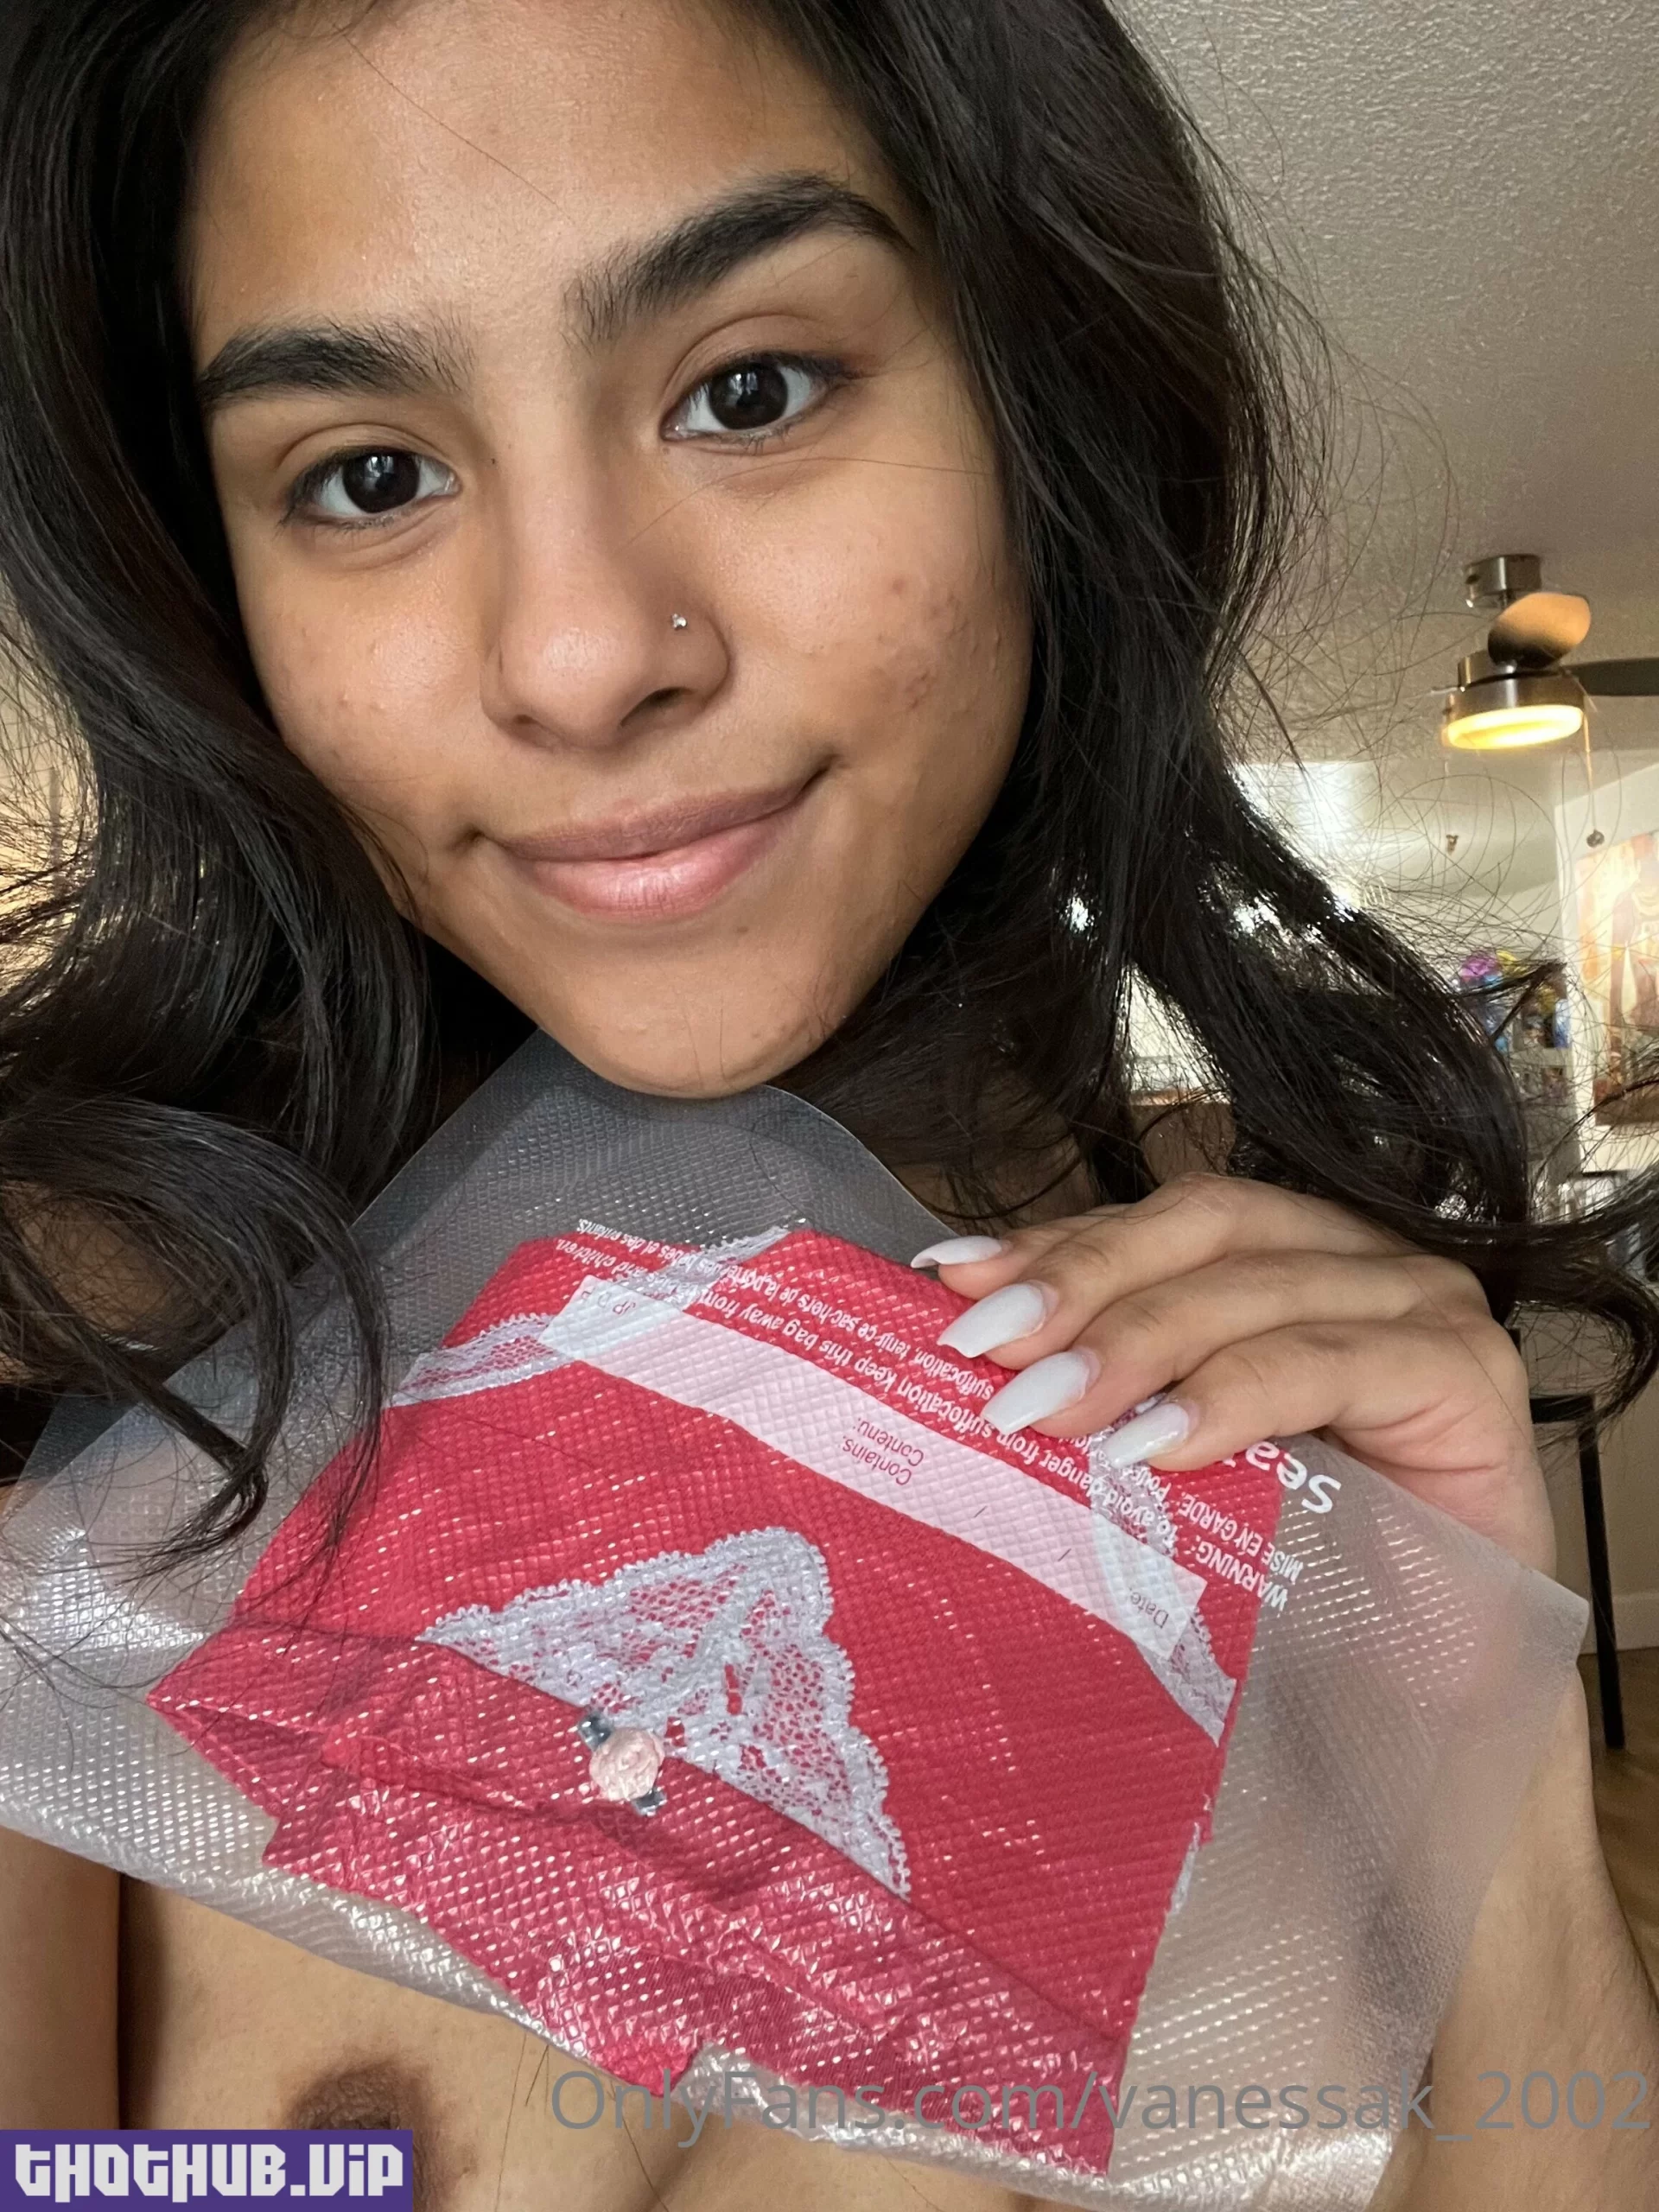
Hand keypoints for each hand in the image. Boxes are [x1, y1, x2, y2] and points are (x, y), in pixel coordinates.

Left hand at [913, 1174, 1555, 1575]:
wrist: (1429, 1700)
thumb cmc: (1295, 1580)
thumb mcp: (1178, 1469)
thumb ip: (1107, 1401)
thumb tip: (971, 1361)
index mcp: (1285, 1258)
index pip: (1159, 1222)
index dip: (1057, 1242)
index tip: (949, 1281)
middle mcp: (1358, 1261)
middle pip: (1204, 1228)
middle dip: (1082, 1281)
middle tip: (984, 1350)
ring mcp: (1425, 1308)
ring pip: (1255, 1290)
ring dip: (1135, 1343)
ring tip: (1045, 1411)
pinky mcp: (1470, 1377)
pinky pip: (1331, 1364)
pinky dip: (1234, 1395)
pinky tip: (1159, 1447)